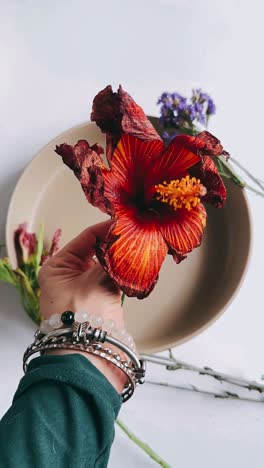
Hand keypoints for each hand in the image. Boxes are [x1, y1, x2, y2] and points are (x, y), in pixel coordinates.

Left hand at [38, 221, 125, 392]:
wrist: (90, 353)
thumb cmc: (83, 317)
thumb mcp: (97, 280)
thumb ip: (114, 258)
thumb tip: (127, 240)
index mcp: (57, 267)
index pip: (85, 238)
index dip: (105, 228)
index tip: (124, 222)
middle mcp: (68, 275)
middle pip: (95, 249)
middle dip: (114, 242)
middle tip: (134, 233)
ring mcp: (83, 287)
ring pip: (105, 263)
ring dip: (120, 257)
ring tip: (138, 245)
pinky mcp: (98, 298)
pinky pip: (112, 277)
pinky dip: (123, 270)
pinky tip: (136, 263)